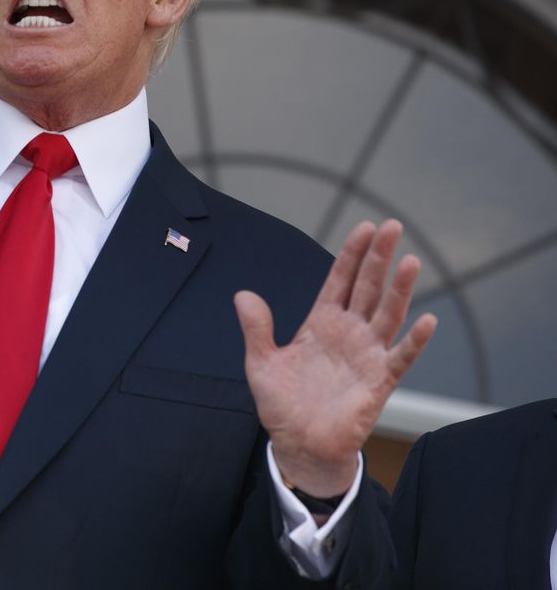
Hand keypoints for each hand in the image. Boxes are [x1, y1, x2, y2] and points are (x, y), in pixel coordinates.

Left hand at [235, 220, 436, 497]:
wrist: (298, 445)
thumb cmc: (282, 405)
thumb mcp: (260, 362)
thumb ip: (256, 329)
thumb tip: (242, 295)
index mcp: (320, 323)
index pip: (339, 280)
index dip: (351, 255)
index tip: (363, 227)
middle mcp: (348, 333)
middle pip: (366, 288)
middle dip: (378, 258)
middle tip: (392, 225)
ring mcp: (365, 355)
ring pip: (387, 315)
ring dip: (399, 289)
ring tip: (409, 261)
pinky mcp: (378, 382)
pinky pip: (400, 358)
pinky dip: (413, 341)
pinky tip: (427, 321)